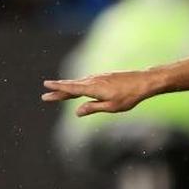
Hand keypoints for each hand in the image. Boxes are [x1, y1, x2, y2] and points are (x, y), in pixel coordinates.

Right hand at [41, 71, 156, 116]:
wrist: (143, 81)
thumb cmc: (129, 96)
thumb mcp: (112, 107)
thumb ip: (93, 108)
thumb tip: (77, 112)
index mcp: (93, 88)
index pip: (71, 89)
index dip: (58, 88)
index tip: (46, 86)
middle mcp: (93, 81)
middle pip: (72, 86)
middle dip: (58, 91)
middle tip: (45, 96)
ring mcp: (98, 77)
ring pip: (79, 83)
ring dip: (67, 88)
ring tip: (57, 94)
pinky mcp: (103, 77)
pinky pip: (86, 81)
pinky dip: (78, 85)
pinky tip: (76, 88)